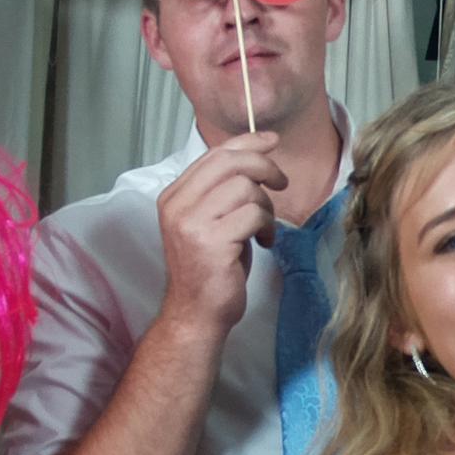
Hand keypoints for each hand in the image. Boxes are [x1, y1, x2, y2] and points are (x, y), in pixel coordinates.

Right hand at [152, 132, 288, 334]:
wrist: (196, 314)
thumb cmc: (210, 269)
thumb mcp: (212, 220)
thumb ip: (224, 189)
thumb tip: (257, 154)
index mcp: (174, 196)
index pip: (214, 155)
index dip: (247, 142)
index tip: (271, 140)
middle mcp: (178, 205)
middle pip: (230, 162)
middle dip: (264, 166)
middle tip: (280, 183)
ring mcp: (192, 223)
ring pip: (245, 188)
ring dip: (266, 206)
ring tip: (264, 228)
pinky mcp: (212, 242)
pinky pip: (254, 215)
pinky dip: (267, 226)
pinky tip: (264, 242)